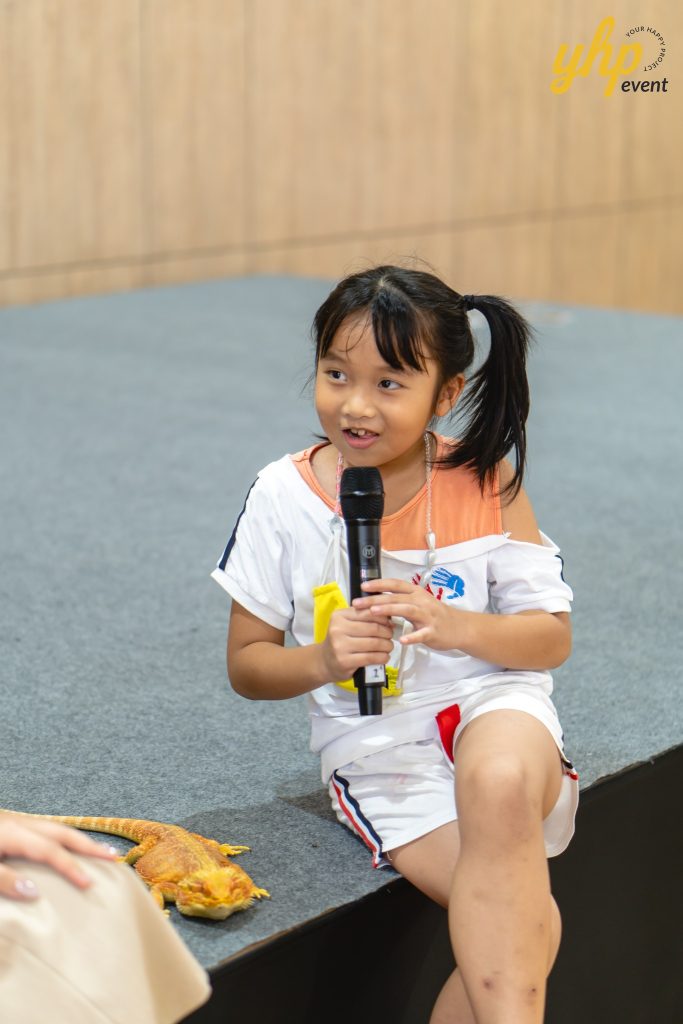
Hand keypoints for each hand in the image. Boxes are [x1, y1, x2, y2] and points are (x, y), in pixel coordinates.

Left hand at [0, 813, 117, 900]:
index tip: (88, 883)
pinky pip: (47, 830)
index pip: (50, 850)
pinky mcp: (12, 825)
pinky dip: (64, 839)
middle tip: (114, 857)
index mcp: (13, 832)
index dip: (70, 866)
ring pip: (56, 828)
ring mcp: (17, 822)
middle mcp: (21, 823)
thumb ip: (5, 879)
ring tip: (99, 852)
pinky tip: (67, 846)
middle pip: (62, 832)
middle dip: (89, 845)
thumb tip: (34, 892)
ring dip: (79, 840)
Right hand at [319, 605, 393, 681]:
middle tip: (390, 636)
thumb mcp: (347, 624)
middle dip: (387, 632)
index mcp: (339, 616)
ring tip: (389, 647)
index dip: (383, 618)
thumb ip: (364, 618)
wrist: (324, 662)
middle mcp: (337, 629)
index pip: (368, 613)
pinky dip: (382, 657)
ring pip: (374, 643)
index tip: (389, 623)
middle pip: (373, 628)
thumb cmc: (340, 641)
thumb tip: (389, 618)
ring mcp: (340, 646)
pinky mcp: (345, 661)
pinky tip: (385, 657)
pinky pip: (371, 658)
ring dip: (387, 645)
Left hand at [353, 578, 467, 650]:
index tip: (363, 586)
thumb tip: (376, 600)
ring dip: (390, 610)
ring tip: (374, 612)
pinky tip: (401, 640)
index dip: (379, 584)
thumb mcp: (418, 603)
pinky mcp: (434, 631)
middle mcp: (421, 601)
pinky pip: (422, 633)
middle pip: (396, 597)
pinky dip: (412, 637)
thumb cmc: (434, 615)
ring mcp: (428, 616)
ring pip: (407, 610)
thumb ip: (400, 601)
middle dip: (375, 599)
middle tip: (358, 603)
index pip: (395, 584)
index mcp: (416, 593)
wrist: (459, 627)